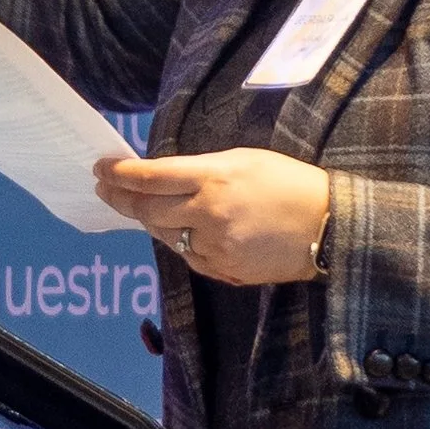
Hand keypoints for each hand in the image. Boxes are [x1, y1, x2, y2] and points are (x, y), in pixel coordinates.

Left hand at [94, 149, 331, 284]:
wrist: (328, 226)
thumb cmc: (289, 183)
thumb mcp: (244, 159)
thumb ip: (201, 169)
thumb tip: (163, 176)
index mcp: (214, 178)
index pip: (150, 177)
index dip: (119, 174)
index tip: (101, 168)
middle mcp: (208, 213)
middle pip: (147, 209)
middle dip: (120, 198)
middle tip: (105, 188)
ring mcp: (214, 246)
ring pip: (164, 234)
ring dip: (147, 219)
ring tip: (138, 206)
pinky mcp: (223, 269)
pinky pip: (187, 255)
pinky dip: (177, 240)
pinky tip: (174, 229)